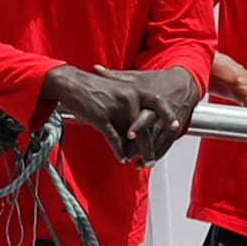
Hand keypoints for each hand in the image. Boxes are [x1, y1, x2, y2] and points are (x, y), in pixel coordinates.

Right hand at [43, 63, 197, 165]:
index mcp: (134, 90)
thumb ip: (131, 103)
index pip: (158, 102)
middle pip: (145, 127)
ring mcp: (116, 108)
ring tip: (136, 162)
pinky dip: (118, 151)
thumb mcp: (117, 89)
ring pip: (131, 137)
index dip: (167, 114)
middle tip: (151, 160)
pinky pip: (114, 139)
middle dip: (148, 147)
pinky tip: (120, 157)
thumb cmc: (93, 87)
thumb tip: (139, 121)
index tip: (175, 126)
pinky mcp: (102, 118)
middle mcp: (128, 98)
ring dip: (134, 152)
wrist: (71, 83)